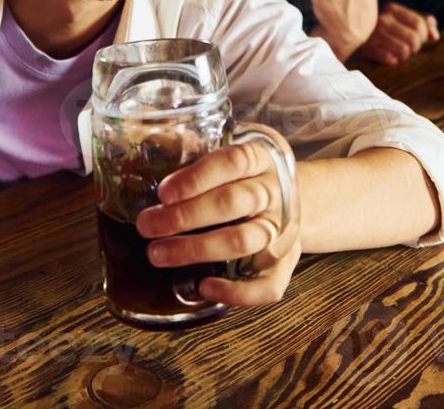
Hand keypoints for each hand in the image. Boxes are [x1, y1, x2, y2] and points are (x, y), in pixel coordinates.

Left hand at [134, 134, 302, 306]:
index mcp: (262, 160)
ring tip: (158, 254)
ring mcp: (282, 231)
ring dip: (197, 249)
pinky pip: (267, 286)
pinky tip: (203, 286)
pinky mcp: (285, 266)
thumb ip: (199, 152)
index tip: (163, 192)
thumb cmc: (247, 179)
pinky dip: (235, 291)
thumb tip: (150, 153)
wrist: (297, 202)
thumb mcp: (232, 156)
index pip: (233, 161)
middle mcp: (275, 194)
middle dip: (184, 216)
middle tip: (146, 225)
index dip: (197, 177)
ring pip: (244, 241)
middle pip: (232, 202)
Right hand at [355, 2, 439, 65]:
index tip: (417, 39)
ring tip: (397, 53)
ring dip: (404, 56)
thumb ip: (424, 23)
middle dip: (414, 47)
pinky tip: (387, 57)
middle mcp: (382, 19)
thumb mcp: (403, 20)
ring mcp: (374, 34)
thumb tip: (435, 37)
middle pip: (414, 39)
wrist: (351, 37)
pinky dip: (393, 61)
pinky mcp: (367, 49)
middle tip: (407, 48)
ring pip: (405, 51)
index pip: (420, 24)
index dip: (423, 35)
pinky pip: (391, 60)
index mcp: (392, 8)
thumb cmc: (385, 30)